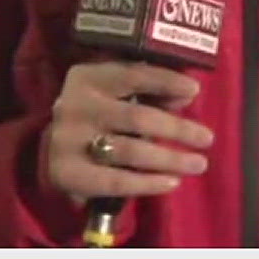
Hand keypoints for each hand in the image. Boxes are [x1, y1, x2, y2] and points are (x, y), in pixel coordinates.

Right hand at [40, 60, 213, 201]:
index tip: (195, 89)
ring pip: (130, 151)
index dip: (165, 81)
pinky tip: (172, 183)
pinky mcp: (68, 174)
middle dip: (177, 128)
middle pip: (137, 117)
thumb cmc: (96, 115)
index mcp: (88, 78)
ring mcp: (69, 141)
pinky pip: (116, 181)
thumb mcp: (115, 94)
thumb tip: (187, 93)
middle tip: (207, 138)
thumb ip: (149, 91)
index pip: (132, 75)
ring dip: (169, 159)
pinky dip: (148, 183)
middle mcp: (75, 106)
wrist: (51, 149)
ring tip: (198, 163)